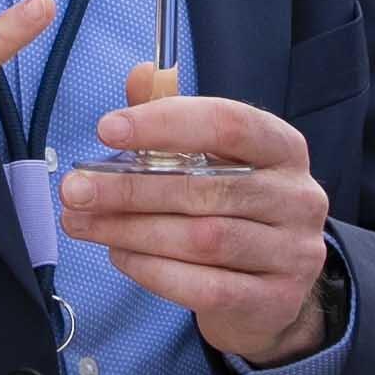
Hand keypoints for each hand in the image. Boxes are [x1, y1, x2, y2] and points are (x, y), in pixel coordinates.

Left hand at [56, 66, 336, 364]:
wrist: (268, 295)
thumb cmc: (232, 212)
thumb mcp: (212, 158)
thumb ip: (177, 116)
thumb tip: (142, 74)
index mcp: (284, 149)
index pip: (230, 124)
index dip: (167, 123)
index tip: (107, 129)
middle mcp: (299, 197)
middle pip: (207, 188)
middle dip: (131, 188)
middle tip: (75, 189)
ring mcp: (293, 252)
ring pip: (203, 240)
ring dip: (132, 230)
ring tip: (84, 223)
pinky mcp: (275, 300)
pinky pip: (206, 287)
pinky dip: (154, 271)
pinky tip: (119, 256)